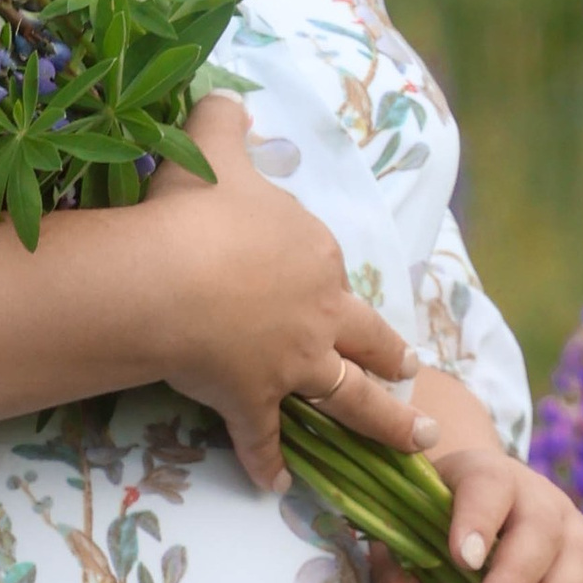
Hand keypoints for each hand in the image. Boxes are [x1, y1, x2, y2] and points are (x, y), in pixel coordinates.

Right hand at [137, 94, 436, 492]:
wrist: (169, 276)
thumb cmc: (193, 210)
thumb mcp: (210, 148)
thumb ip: (223, 122)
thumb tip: (228, 98)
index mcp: (314, 253)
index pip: (329, 269)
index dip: (327, 281)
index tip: (329, 293)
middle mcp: (318, 312)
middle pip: (368, 340)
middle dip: (393, 358)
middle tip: (413, 370)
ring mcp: (292, 363)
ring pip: (351, 400)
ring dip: (383, 424)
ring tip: (413, 441)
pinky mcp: (254, 401)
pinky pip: (264, 440)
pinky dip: (269, 464)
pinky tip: (275, 484)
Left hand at [365, 374, 582, 582]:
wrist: (480, 497)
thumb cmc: (437, 522)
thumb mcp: (408, 539)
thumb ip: (400, 573)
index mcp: (484, 476)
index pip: (485, 489)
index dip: (477, 521)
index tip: (463, 559)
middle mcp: (537, 495)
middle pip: (537, 528)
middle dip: (515, 575)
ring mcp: (571, 526)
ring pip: (579, 556)